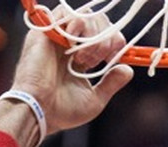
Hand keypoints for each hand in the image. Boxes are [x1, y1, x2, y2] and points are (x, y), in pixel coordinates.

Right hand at [9, 13, 133, 135]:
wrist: (40, 112)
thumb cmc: (62, 111)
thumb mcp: (94, 100)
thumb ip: (111, 83)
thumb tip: (128, 70)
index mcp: (79, 58)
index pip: (103, 35)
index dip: (114, 41)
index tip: (116, 56)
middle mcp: (68, 44)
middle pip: (98, 22)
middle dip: (107, 38)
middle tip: (99, 59)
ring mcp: (57, 36)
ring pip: (86, 15)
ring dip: (93, 35)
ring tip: (83, 58)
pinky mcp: (45, 31)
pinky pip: (67, 12)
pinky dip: (78, 25)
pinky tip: (74, 47)